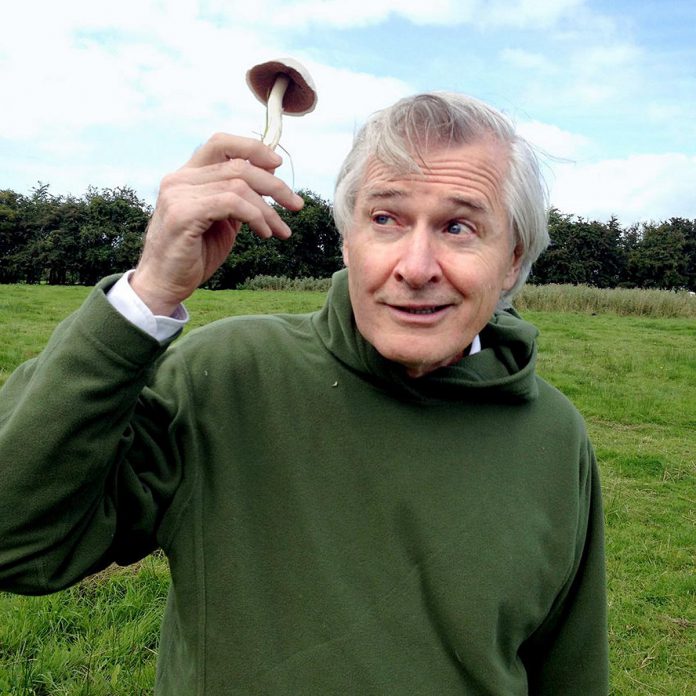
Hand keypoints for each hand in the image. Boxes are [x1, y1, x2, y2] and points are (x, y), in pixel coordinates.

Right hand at [131, 133, 303, 315]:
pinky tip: (264, 233)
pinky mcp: (183, 214)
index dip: (253, 148)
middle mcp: (179, 179)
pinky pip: (231, 203)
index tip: (278, 165)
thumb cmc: (195, 255)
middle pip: (237, 164)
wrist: (165, 285)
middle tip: (296, 205)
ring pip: (238, 185)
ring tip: (279, 230)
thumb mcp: (223, 220)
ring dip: (268, 209)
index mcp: (187, 176)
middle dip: (274, 185)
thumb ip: (239, 197)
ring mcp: (178, 194)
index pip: (221, 143)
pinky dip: (255, 216)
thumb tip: (271, 175)